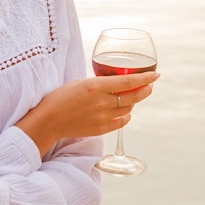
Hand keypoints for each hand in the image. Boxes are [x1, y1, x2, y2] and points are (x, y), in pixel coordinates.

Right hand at [17, 71, 158, 154]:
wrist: (48, 120)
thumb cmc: (60, 97)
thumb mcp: (79, 82)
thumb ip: (98, 83)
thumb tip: (114, 82)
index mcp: (95, 86)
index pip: (128, 81)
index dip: (145, 78)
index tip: (156, 75)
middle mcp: (101, 102)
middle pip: (133, 96)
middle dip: (145, 90)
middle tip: (149, 86)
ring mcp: (102, 117)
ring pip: (128, 109)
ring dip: (133, 102)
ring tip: (132, 97)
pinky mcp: (100, 129)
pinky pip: (121, 122)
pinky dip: (125, 116)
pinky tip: (124, 112)